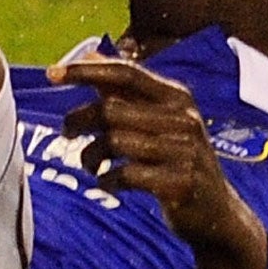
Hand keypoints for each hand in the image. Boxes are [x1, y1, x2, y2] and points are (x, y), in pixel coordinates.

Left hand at [50, 57, 267, 268]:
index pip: (126, 73)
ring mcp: (184, 152)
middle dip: (78, 120)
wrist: (217, 214)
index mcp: (177, 97)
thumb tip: (87, 54)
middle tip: (67, 133)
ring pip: (113, 141)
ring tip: (90, 164)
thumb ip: (122, 90)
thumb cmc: (177, 160)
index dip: (86, 71)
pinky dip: (107, 179)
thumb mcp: (158, 120)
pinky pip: (125, 174)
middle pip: (111, 108)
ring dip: (90, 155)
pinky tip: (109, 184)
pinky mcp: (180, 184)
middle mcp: (184, 119)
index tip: (50, 74)